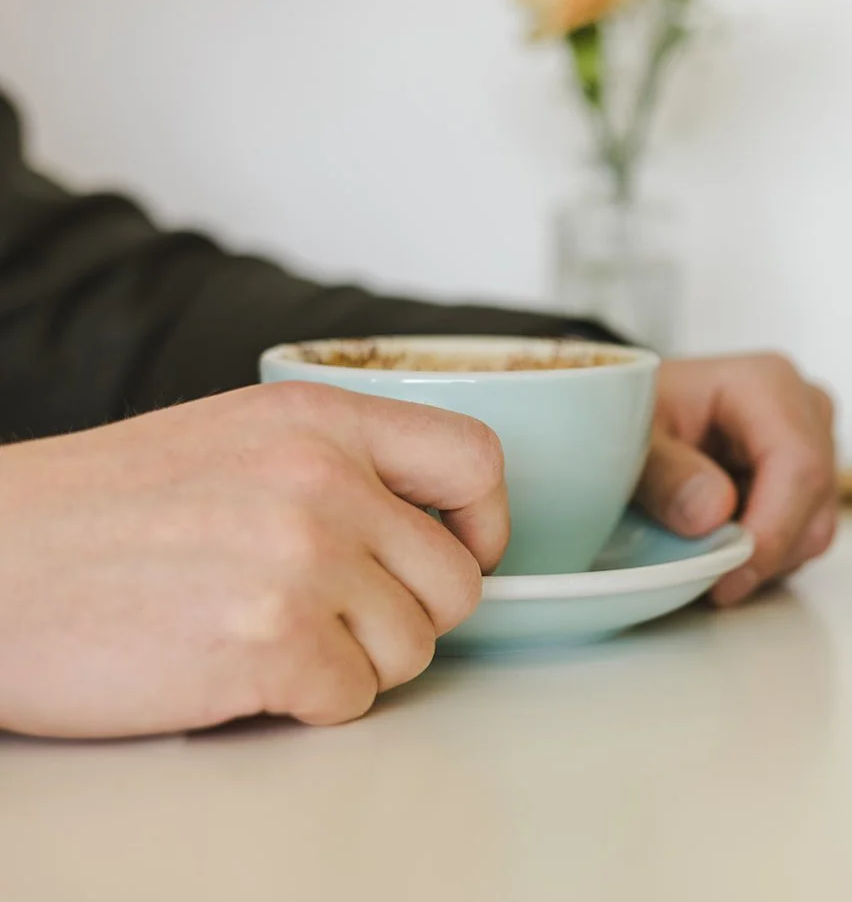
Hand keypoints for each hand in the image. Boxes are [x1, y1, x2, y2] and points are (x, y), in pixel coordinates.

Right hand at [0, 382, 508, 737]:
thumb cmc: (101, 513)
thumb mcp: (235, 438)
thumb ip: (340, 466)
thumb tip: (439, 529)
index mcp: (320, 418)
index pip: (478, 460)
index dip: (483, 524)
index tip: (456, 554)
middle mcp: (322, 480)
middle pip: (457, 581)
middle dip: (407, 615)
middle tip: (332, 617)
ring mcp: (299, 560)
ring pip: (414, 648)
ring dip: (356, 661)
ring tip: (271, 636)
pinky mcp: (269, 643)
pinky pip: (354, 697)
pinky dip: (308, 701)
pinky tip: (242, 669)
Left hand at [634, 354, 836, 605]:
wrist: (635, 411)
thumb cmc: (636, 412)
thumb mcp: (631, 440)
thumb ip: (665, 474)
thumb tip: (711, 515)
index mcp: (767, 385)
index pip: (799, 466)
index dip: (772, 531)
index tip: (728, 574)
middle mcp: (804, 409)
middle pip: (815, 500)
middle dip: (765, 551)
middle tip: (708, 579)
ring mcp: (813, 443)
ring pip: (815, 525)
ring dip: (765, 556)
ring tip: (705, 549)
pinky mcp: (808, 477)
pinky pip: (805, 533)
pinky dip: (766, 552)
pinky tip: (723, 538)